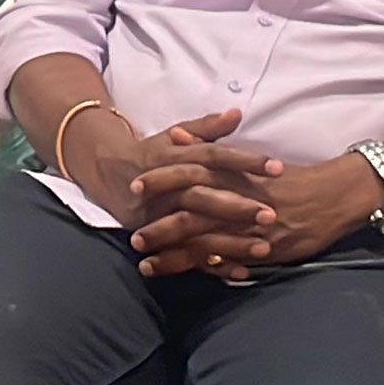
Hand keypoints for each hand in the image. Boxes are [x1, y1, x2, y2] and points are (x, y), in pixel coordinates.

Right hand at [65, 106, 280, 256]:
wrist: (106, 172)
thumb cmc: (150, 152)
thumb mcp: (174, 135)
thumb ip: (207, 127)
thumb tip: (237, 113)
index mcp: (172, 157)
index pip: (213, 156)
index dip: (244, 161)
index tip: (277, 168)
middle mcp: (164, 187)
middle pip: (202, 195)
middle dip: (237, 206)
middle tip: (272, 213)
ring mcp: (157, 214)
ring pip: (194, 228)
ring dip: (228, 239)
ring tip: (264, 246)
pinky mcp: (155, 236)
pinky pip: (185, 254)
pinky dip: (212, 264)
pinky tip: (241, 271)